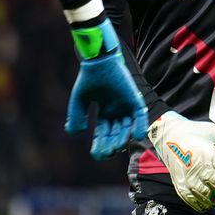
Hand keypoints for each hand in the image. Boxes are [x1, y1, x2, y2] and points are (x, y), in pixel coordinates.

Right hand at [64, 19, 147, 160]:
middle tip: (106, 153)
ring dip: (123, 138)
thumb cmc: (89, 77)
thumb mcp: (79, 99)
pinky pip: (140, 116)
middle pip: (116, 134)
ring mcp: (127, 105)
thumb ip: (76, 116)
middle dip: (111, 145)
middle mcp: (117, 111)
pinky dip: (139, 126)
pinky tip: (135, 136)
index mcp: (105, 112)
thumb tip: (74, 133)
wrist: (98, 60)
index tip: (96, 154)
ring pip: (127, 128)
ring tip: (116, 147)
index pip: (104, 134)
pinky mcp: (135, 99)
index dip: (100, 145)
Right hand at [148, 111, 214, 211]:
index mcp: (209, 155)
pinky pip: (197, 203)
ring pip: (212, 196)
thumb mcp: (212, 131)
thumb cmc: (191, 132)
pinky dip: (206, 203)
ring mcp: (189, 180)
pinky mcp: (181, 187)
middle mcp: (199, 170)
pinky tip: (209, 198)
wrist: (166, 136)